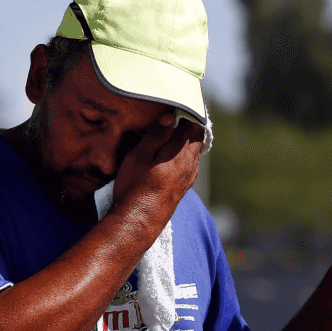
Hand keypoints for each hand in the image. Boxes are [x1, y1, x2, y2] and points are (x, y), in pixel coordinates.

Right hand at [112, 113, 203, 227]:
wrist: (138, 221)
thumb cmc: (134, 187)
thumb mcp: (139, 157)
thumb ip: (156, 135)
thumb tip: (170, 116)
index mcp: (180, 154)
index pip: (192, 127)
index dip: (185, 115)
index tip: (175, 109)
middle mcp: (190, 165)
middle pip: (197, 139)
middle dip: (188, 127)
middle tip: (173, 120)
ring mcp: (189, 178)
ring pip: (194, 152)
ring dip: (186, 142)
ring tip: (170, 136)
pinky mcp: (184, 188)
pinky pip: (191, 165)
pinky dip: (184, 156)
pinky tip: (172, 157)